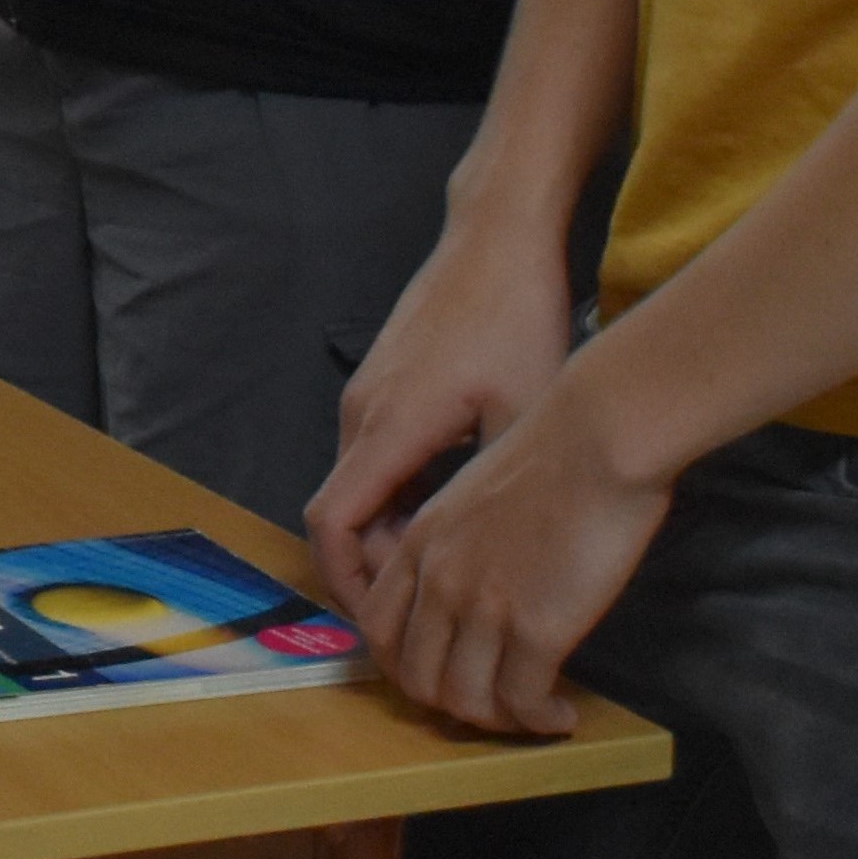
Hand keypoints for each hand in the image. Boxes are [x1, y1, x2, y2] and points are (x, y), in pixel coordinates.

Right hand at [306, 216, 581, 615]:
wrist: (497, 234)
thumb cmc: (514, 313)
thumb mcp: (524, 411)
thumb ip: (498, 489)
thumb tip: (504, 560)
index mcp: (389, 427)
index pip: (333, 525)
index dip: (347, 584)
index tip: (382, 624)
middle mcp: (363, 413)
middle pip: (344, 514)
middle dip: (376, 568)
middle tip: (431, 605)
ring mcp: (371, 393)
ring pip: (362, 485)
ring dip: (393, 528)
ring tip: (450, 560)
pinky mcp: (387, 379)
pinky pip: (377, 455)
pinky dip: (401, 492)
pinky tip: (456, 500)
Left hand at [359, 367, 673, 737]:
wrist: (600, 438)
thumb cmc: (557, 451)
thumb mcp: (477, 492)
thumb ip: (460, 541)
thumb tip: (476, 586)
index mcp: (420, 542)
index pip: (378, 628)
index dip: (405, 666)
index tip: (442, 675)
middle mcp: (440, 580)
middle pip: (417, 677)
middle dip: (451, 705)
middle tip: (492, 707)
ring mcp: (484, 607)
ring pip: (467, 701)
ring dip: (499, 723)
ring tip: (532, 715)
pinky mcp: (536, 629)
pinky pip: (524, 702)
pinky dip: (540, 721)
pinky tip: (562, 716)